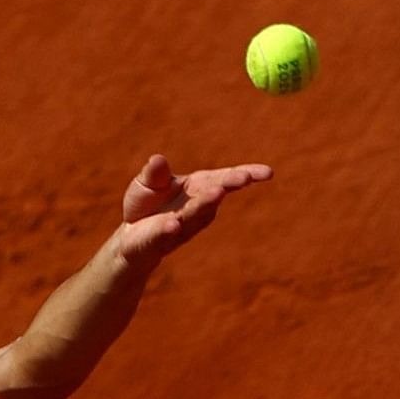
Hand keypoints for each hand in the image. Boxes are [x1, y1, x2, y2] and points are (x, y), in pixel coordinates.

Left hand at [113, 155, 271, 270]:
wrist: (131, 237)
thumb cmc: (147, 205)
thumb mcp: (148, 182)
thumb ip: (155, 173)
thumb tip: (158, 160)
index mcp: (198, 187)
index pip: (226, 178)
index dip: (246, 174)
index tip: (268, 172)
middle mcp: (195, 206)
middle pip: (215, 193)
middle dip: (229, 184)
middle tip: (244, 177)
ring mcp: (180, 224)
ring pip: (194, 213)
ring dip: (205, 203)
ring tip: (217, 192)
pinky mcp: (159, 239)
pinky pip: (165, 233)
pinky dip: (169, 229)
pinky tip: (173, 224)